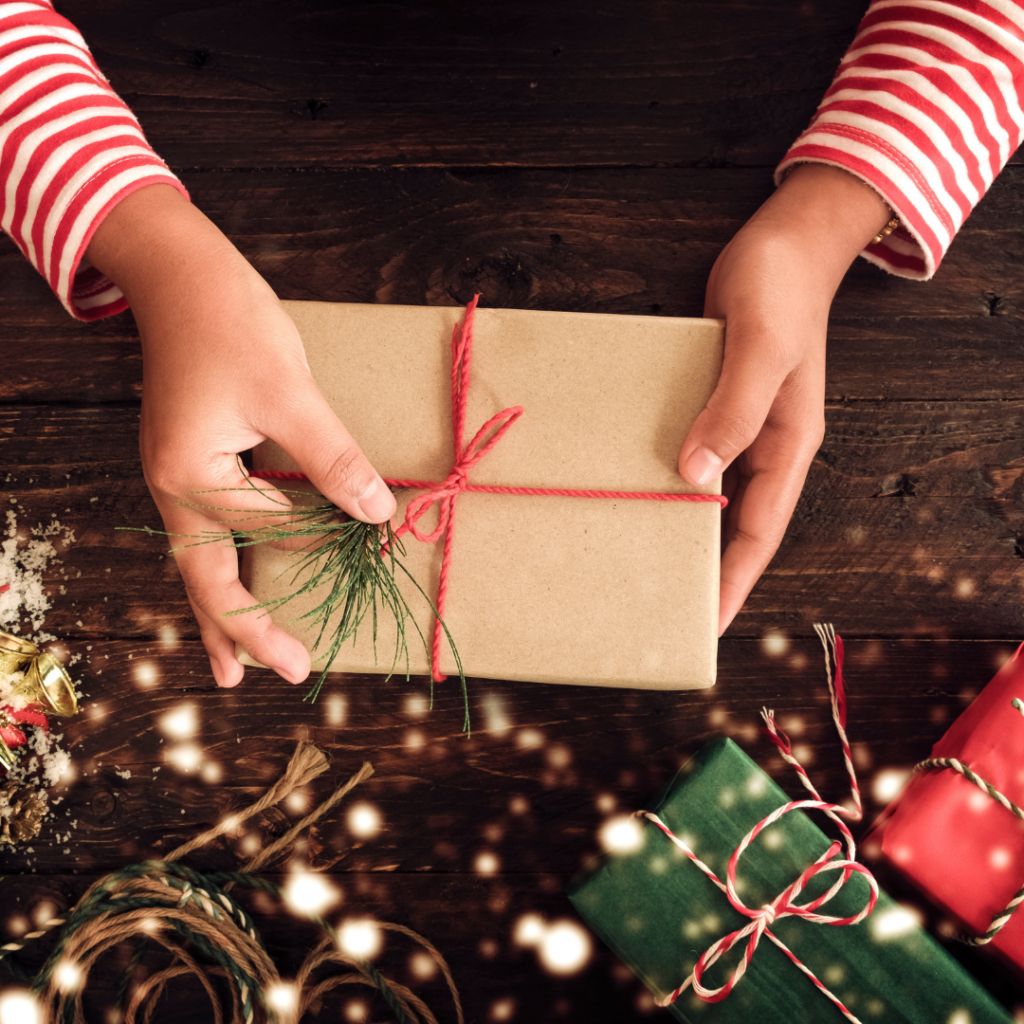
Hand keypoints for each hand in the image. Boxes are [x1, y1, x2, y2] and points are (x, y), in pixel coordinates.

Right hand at [86, 185, 396, 686]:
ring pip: (202, 560)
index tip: (373, 544)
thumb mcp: (288, 393)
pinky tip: (238, 579)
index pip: (267, 529)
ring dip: (222, 611)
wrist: (179, 272)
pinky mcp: (193, 459)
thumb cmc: (228, 324)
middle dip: (243, 631)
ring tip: (232, 666)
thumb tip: (378, 512)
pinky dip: (226, 564)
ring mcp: (178, 475)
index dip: (323, 538)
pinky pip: (210, 529)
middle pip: (207, 577)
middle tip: (284, 675)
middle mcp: (174, 486)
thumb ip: (331, 459)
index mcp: (190, 476)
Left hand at [678, 164, 891, 634]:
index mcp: (786, 442)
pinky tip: (633, 484)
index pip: (759, 528)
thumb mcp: (761, 348)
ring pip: (709, 490)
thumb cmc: (780, 288)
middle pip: (734, 521)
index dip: (734, 578)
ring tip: (640, 557)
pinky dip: (667, 474)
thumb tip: (696, 474)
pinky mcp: (711, 400)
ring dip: (680, 522)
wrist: (783, 238)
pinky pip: (689, 450)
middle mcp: (764, 443)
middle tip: (661, 602)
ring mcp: (738, 423)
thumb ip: (732, 409)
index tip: (707, 622)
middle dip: (704, 565)